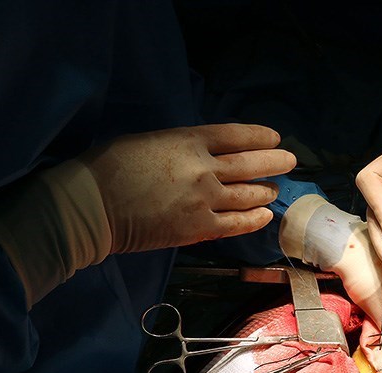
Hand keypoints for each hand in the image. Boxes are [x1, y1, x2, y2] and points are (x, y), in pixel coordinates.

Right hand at [81, 123, 296, 252]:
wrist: (92, 207)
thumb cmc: (110, 167)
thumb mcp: (150, 141)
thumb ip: (184, 147)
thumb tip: (207, 154)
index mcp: (188, 140)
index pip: (236, 135)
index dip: (260, 137)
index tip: (274, 138)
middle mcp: (204, 168)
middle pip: (251, 163)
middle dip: (275, 161)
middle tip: (289, 161)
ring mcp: (204, 200)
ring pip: (249, 194)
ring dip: (266, 191)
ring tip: (274, 189)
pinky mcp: (199, 228)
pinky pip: (238, 224)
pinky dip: (255, 219)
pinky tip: (265, 215)